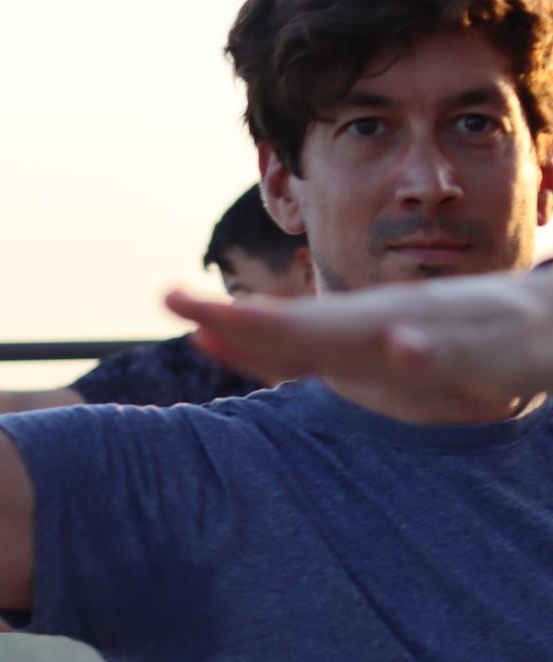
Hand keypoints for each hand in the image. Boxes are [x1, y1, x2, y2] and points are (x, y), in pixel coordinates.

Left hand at [167, 274, 552, 396]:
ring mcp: (438, 331)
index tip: (173, 307)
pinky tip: (400, 348)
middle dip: (247, 320)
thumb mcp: (372, 349)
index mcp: (360, 329)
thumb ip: (305, 351)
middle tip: (187, 310)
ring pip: (374, 333)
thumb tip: (225, 341)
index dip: (229, 325)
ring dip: (324, 331)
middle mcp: (390, 322)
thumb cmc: (454, 341)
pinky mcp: (490, 353)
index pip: (281, 330)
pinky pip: (455, 354)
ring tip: (271, 327)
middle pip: (308, 325)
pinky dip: (426, 352)